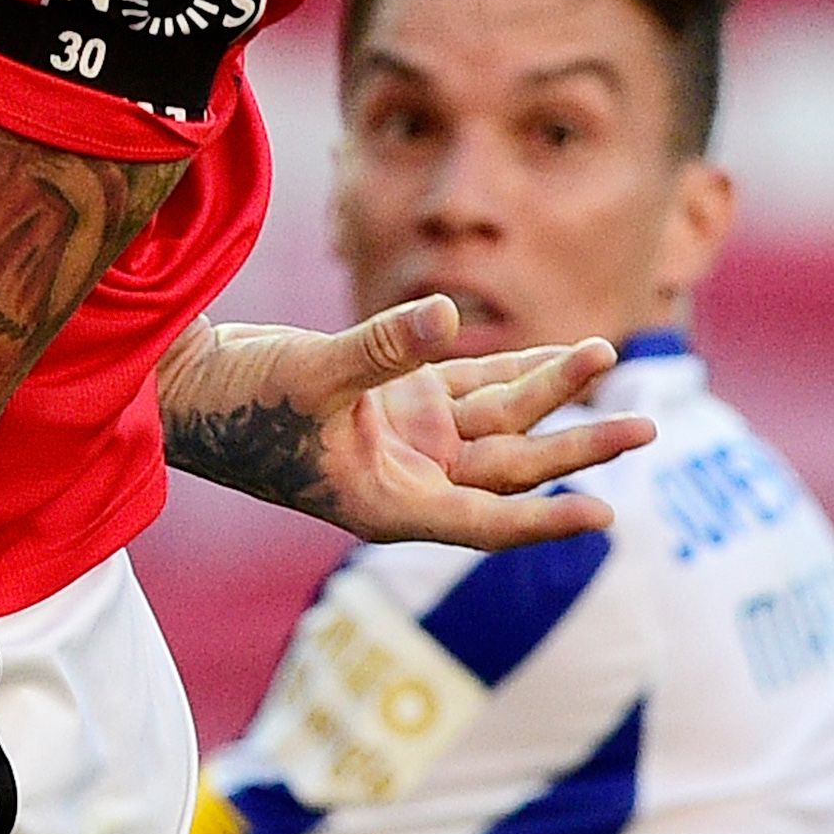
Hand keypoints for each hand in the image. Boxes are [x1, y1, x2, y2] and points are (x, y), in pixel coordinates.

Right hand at [163, 301, 656, 549]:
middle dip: (579, 448)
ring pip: (499, 419)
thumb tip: (449, 312)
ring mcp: (408, 436)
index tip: (602, 518)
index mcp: (388, 502)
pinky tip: (563, 356)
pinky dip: (515, 370)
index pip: (483, 521)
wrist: (187, 387)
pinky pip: (474, 386)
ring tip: (610, 357)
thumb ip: (382, 349)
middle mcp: (409, 476)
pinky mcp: (398, 399)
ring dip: (552, 392)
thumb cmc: (235, 402)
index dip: (542, 521)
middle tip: (646, 429)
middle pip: (512, 465)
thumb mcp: (310, 375)